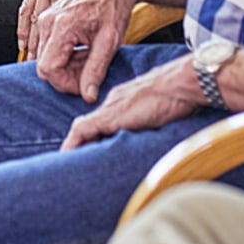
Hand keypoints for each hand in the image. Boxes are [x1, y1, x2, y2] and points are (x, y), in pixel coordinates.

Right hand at [27, 0, 139, 97]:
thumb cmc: (114, 6)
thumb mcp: (110, 42)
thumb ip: (96, 71)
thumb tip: (87, 96)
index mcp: (62, 25)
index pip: (49, 69)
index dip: (66, 84)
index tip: (85, 85)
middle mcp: (48, 20)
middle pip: (44, 65)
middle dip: (66, 76)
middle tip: (90, 73)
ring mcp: (46, 18)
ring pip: (45, 57)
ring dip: (65, 66)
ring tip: (89, 59)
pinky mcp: (48, 18)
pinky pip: (47, 47)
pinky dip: (63, 55)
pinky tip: (81, 51)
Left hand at [60, 53, 200, 148]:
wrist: (177, 85)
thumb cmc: (176, 96)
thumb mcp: (159, 109)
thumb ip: (148, 119)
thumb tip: (151, 136)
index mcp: (123, 101)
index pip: (102, 121)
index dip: (94, 136)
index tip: (88, 149)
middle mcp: (112, 102)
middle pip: (91, 125)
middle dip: (82, 142)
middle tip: (71, 158)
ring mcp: (110, 108)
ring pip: (84, 128)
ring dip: (75, 145)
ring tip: (66, 159)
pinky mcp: (110, 116)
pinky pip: (84, 129)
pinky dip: (74, 142)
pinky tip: (67, 153)